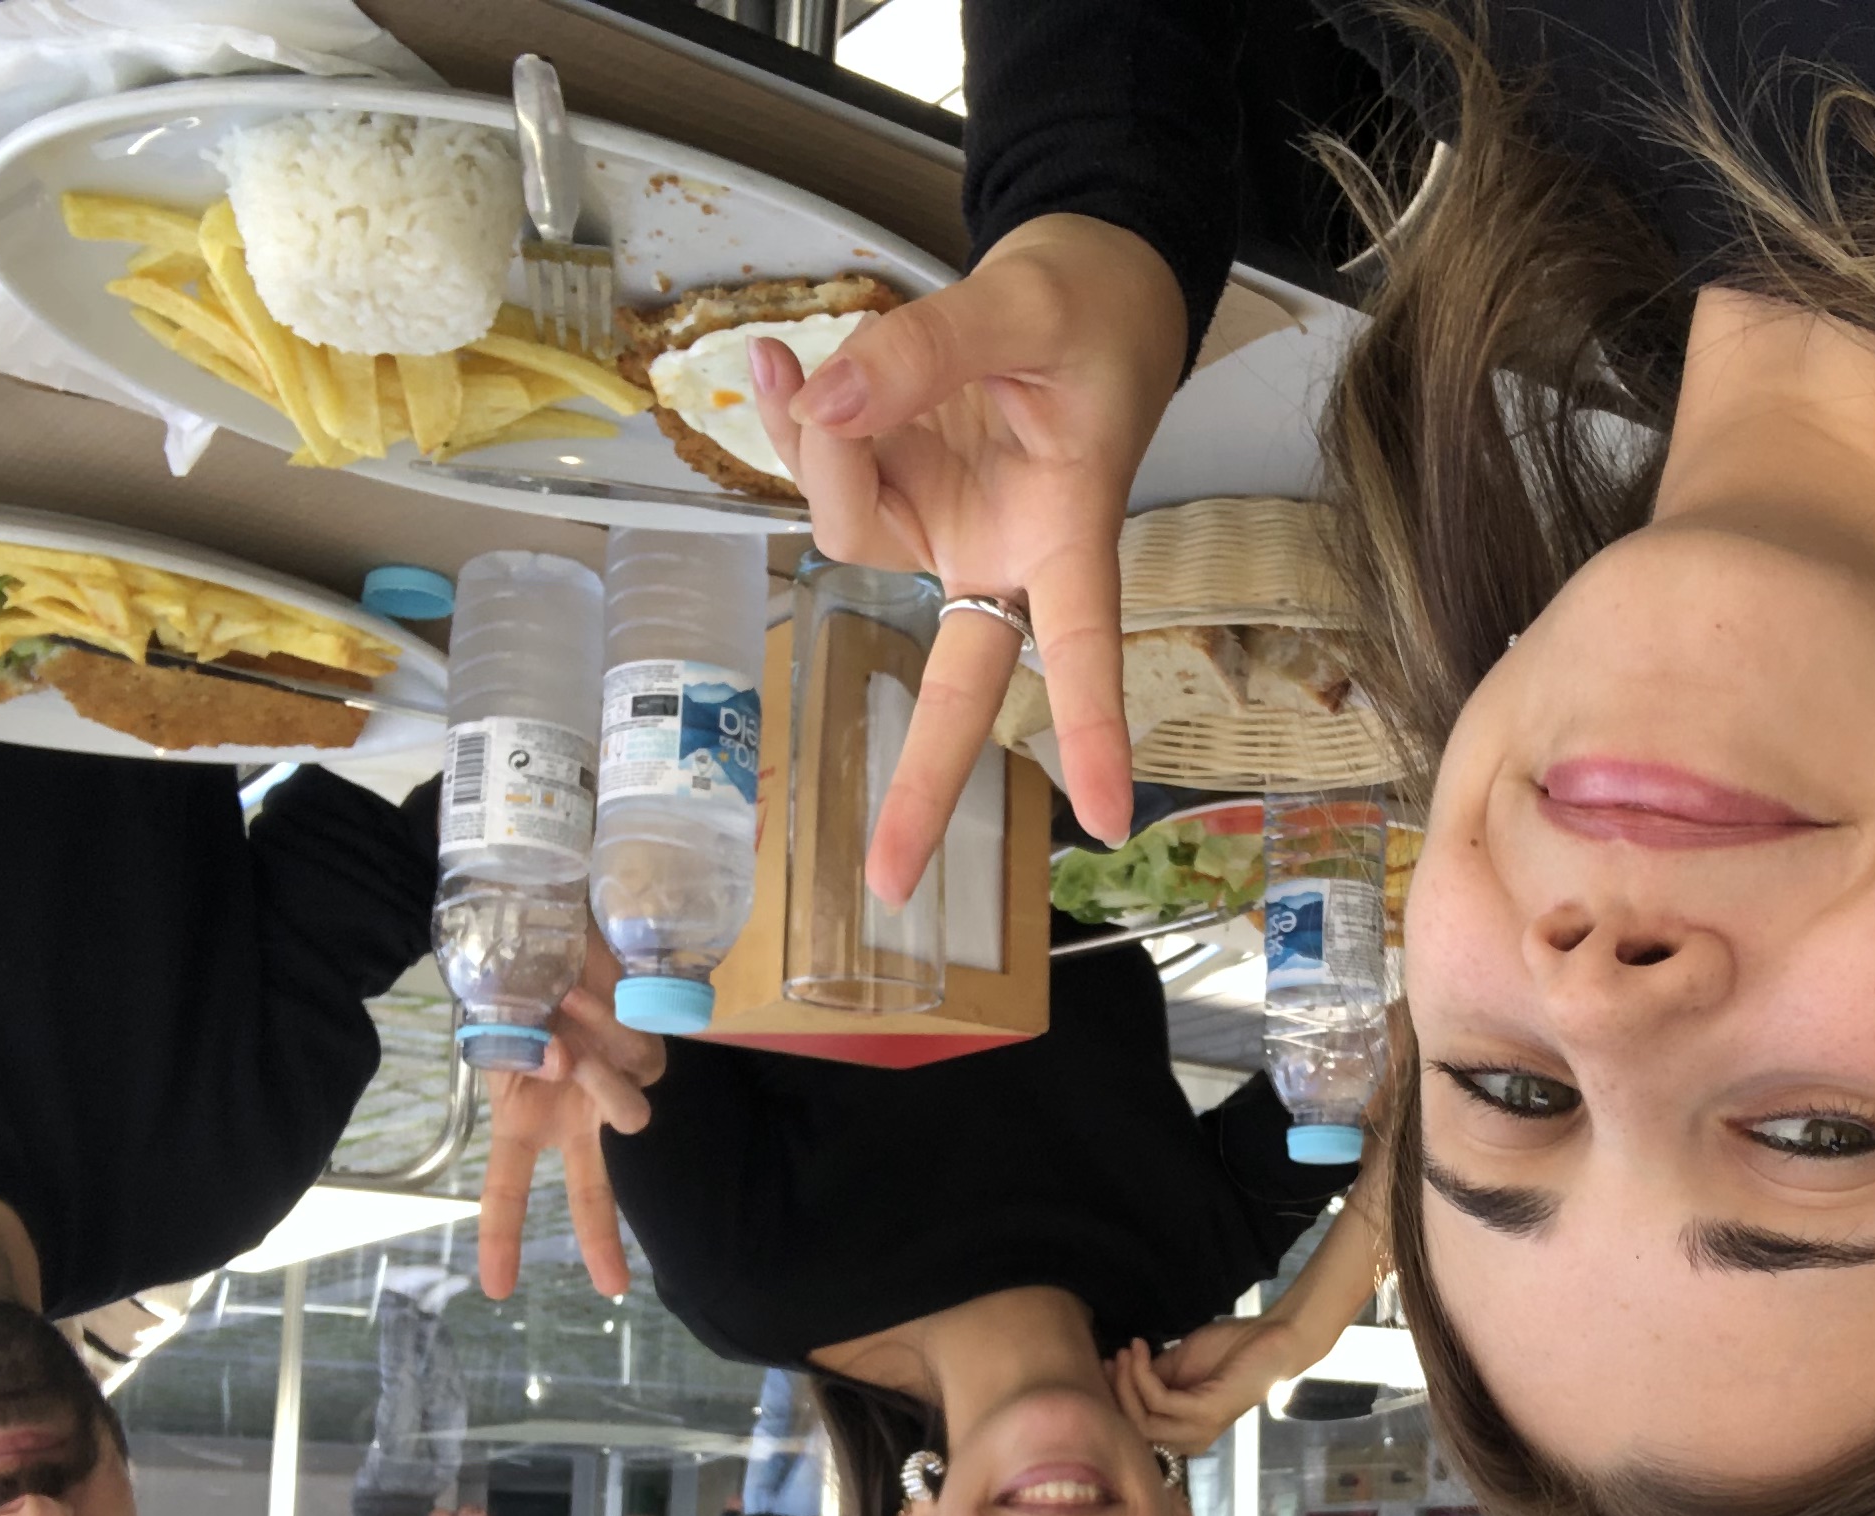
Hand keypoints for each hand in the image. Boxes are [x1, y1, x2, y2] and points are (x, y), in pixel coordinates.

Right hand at [476, 943, 666, 1299]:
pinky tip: (587, 993)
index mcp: (525, 1116)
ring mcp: (617, 1082)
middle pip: (592, 1189)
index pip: (509, 1189)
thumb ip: (520, 1052)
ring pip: (628, 1117)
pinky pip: (642, 1061)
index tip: (495, 1290)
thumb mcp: (496, 1017)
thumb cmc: (512, 970)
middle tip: (611, 1286)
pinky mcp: (651, 1049)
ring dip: (599, 1075)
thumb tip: (559, 1065)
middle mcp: (575, 1111)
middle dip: (599, 1237)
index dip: (502, 1238)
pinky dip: (611, 1027)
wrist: (545, 913)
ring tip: (566, 1017)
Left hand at [749, 213, 1190, 902]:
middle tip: (889, 879)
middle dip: (921, 779)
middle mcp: (1000, 551)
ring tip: (827, 355)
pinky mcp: (897, 490)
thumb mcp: (1024, 304)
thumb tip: (830, 401)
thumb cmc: (1086, 307)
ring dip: (815, 441)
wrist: (1077, 277)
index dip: (1094, 725)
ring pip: (846, 523)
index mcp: (1069, 528)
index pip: (1084, 640)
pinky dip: (787, 420)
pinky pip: (818, 470)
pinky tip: (769, 365)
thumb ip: (926, 350)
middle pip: (958, 682)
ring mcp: (941, 527)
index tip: (1105, 814)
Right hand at [1108, 1318, 1300, 1456]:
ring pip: (1144, 1420)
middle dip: (1117, 1392)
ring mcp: (1199, 1430)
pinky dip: (1142, 1374)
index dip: (1116, 1401)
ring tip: (1126, 1352)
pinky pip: (1159, 1400)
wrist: (1270, 1338)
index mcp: (1183, 1432)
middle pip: (1135, 1429)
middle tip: (1112, 1358)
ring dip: (1127, 1383)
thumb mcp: (1179, 1366)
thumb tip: (1120, 1377)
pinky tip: (1140, 1351)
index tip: (1105, 1368)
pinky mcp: (1206, 1415)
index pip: (1137, 1430)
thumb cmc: (1229, 1351)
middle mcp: (1190, 1440)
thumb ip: (1152, 1378)